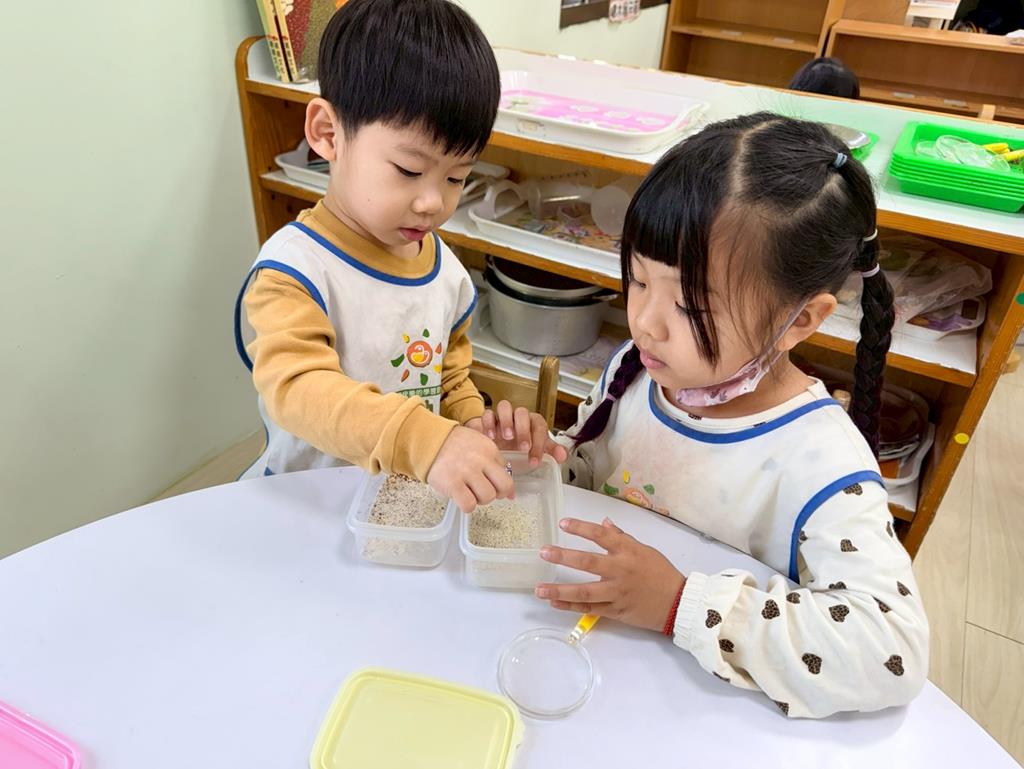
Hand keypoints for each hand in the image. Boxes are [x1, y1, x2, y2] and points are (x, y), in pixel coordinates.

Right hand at [427, 425, 514, 512]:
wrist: (429, 442)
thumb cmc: (455, 447)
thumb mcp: (480, 447)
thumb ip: (496, 466)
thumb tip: (511, 494)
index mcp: (490, 450)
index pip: (508, 475)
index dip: (502, 486)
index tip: (494, 488)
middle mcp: (481, 460)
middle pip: (503, 487)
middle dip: (496, 494)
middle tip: (483, 492)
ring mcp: (466, 472)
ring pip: (488, 497)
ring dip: (480, 500)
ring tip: (469, 492)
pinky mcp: (452, 484)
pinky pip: (469, 504)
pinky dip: (467, 506)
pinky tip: (461, 498)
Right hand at [478, 400, 567, 466]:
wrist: (498, 452)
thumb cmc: (519, 450)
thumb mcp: (535, 452)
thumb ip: (550, 452)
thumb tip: (563, 455)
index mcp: (532, 424)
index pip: (539, 426)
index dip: (539, 443)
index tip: (535, 460)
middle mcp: (518, 418)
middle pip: (522, 412)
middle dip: (523, 430)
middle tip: (523, 447)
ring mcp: (502, 417)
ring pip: (504, 406)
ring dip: (506, 420)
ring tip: (506, 437)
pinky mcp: (488, 420)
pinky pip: (487, 414)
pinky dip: (488, 423)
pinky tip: (490, 437)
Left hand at [534, 518, 685, 632]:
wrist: (677, 603)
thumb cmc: (661, 572)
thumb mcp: (644, 549)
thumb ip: (621, 537)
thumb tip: (604, 523)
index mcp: (628, 551)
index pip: (601, 536)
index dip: (581, 528)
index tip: (562, 524)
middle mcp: (620, 570)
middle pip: (588, 563)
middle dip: (564, 557)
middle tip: (543, 552)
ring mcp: (616, 592)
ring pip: (584, 592)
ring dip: (560, 590)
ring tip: (539, 589)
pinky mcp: (615, 611)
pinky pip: (589, 609)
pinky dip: (570, 607)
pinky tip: (554, 603)